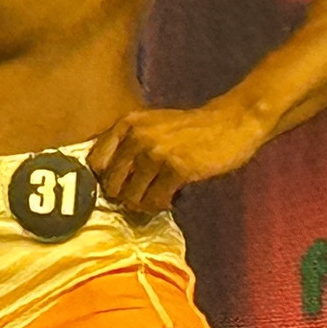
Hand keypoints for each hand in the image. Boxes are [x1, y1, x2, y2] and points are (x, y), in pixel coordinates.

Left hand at [87, 101, 268, 215]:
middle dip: (125, 195)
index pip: (95, 162)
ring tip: (159, 196)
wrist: (231, 122)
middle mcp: (137, 136)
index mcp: (127, 123)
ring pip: (131, 197)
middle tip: (143, 195)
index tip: (120, 185)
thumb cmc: (192, 128)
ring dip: (144, 203)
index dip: (105, 179)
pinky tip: (173, 197)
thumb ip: (129, 143)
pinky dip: (162, 205)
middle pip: (111, 184)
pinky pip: (155, 201)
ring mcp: (156, 153)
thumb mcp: (152, 124)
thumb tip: (107, 178)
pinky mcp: (176, 169)